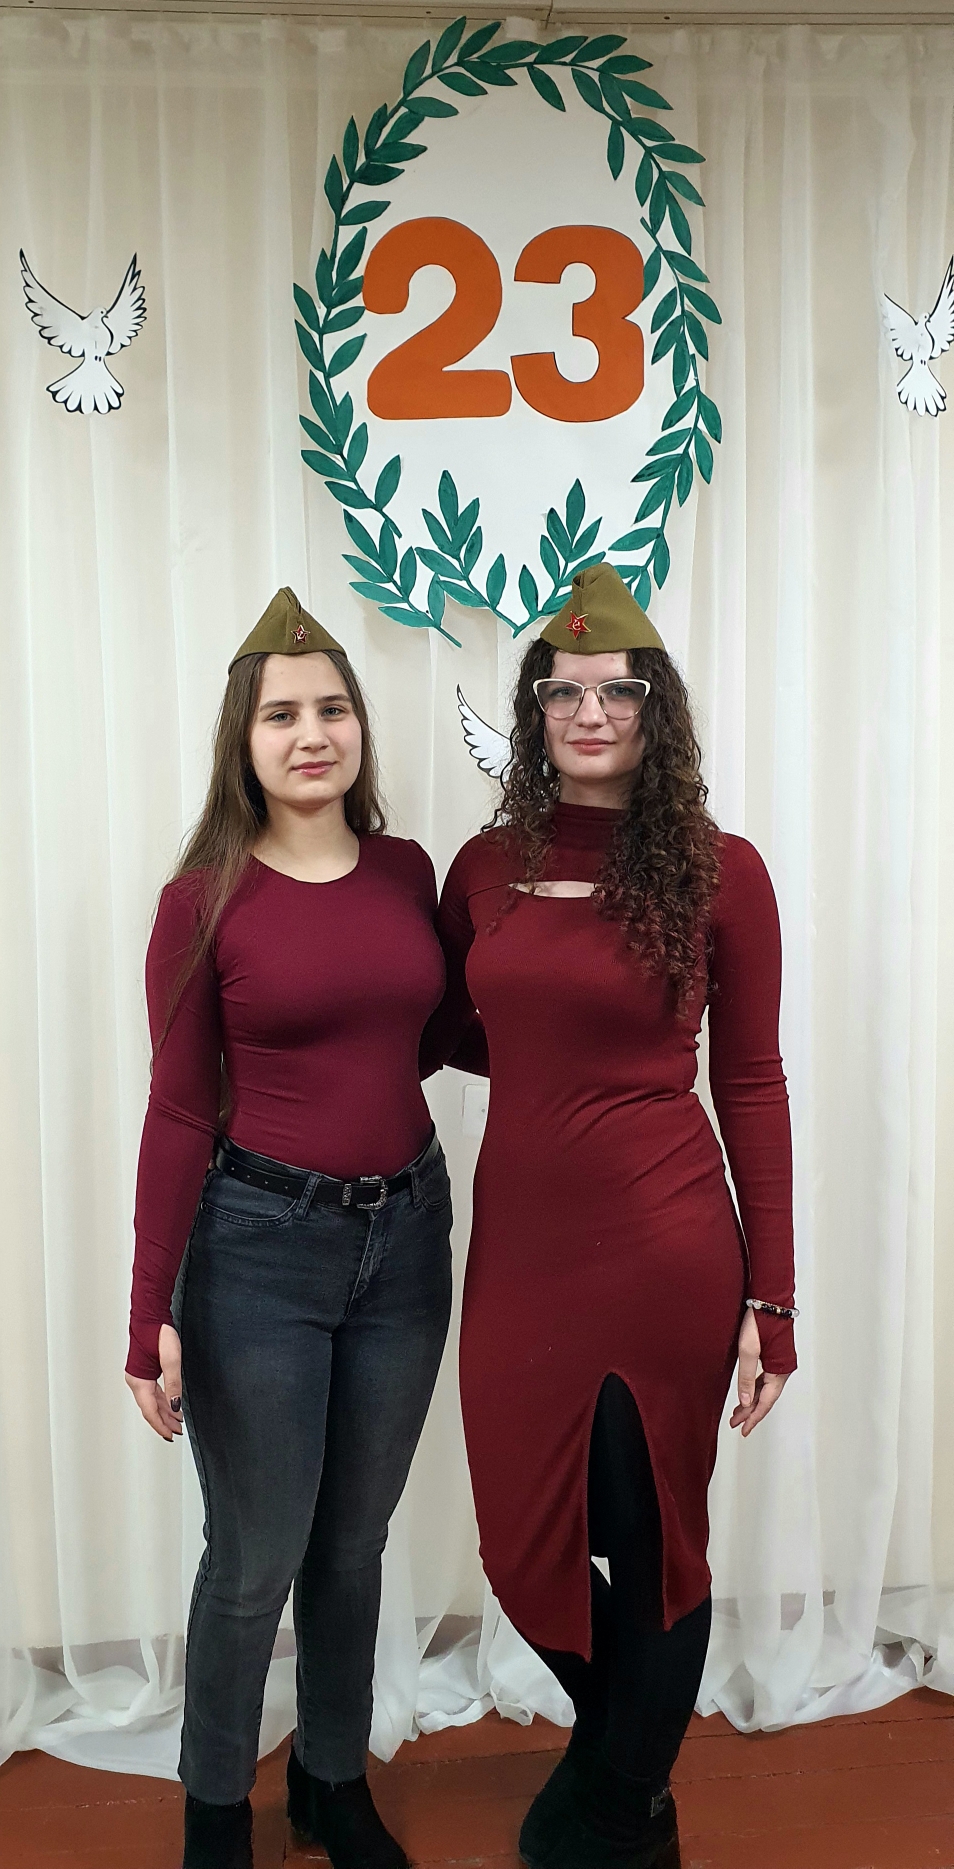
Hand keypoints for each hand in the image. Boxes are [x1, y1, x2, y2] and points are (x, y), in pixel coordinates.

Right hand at [125, 1324, 183, 1441]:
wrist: (150, 1317)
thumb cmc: (157, 1332)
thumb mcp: (171, 1358)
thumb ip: (173, 1384)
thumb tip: (176, 1406)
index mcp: (139, 1381)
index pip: (150, 1411)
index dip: (161, 1425)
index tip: (171, 1435)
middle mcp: (136, 1381)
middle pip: (150, 1409)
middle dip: (164, 1422)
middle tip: (177, 1432)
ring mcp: (139, 1377)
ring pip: (152, 1402)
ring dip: (165, 1413)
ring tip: (177, 1422)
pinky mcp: (144, 1373)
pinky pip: (153, 1394)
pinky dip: (163, 1402)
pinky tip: (172, 1406)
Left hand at [729, 1307, 788, 1436]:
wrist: (768, 1299)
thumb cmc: (760, 1320)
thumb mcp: (748, 1350)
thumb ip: (746, 1377)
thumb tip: (744, 1401)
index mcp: (780, 1371)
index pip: (766, 1402)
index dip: (754, 1418)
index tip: (743, 1430)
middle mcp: (783, 1370)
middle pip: (766, 1398)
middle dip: (751, 1412)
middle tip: (735, 1423)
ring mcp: (780, 1363)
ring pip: (765, 1389)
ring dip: (752, 1400)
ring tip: (738, 1412)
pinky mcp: (774, 1356)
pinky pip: (765, 1378)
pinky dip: (755, 1388)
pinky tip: (746, 1393)